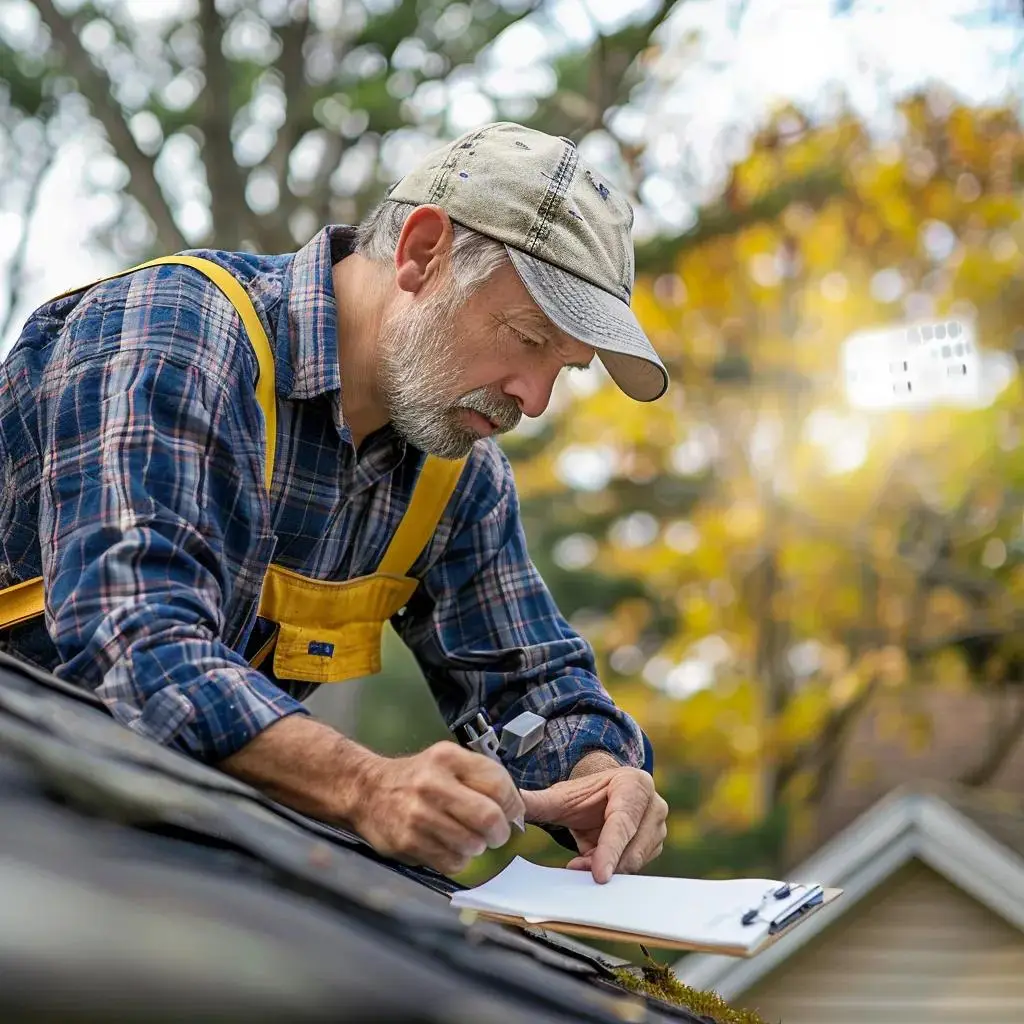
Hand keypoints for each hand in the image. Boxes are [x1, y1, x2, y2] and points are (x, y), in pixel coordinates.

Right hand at [349, 741, 526, 875]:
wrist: (367, 790)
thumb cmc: (417, 778)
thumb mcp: (448, 761)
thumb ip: (482, 777)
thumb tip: (517, 810)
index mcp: (447, 759)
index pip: (498, 784)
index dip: (512, 805)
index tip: (510, 813)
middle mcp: (432, 784)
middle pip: (488, 818)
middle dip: (499, 832)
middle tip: (494, 834)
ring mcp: (418, 816)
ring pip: (472, 845)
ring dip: (476, 846)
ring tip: (466, 837)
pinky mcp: (408, 843)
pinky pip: (452, 863)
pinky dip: (458, 859)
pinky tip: (448, 846)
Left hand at [519, 762, 667, 883]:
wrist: (604, 795)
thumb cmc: (586, 795)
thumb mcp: (562, 797)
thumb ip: (538, 801)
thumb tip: (511, 804)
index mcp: (634, 784)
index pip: (623, 822)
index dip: (611, 850)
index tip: (599, 875)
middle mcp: (653, 805)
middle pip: (633, 848)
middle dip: (603, 862)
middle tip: (574, 867)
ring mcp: (658, 828)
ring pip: (634, 861)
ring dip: (605, 866)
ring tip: (581, 857)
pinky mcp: (655, 847)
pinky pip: (634, 869)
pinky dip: (612, 868)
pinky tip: (594, 859)